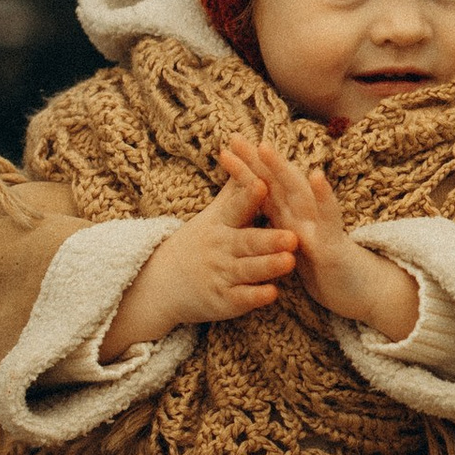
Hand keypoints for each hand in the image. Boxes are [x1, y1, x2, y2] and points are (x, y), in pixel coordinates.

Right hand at [102, 162, 298, 355]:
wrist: (161, 283)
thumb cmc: (198, 243)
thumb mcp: (212, 215)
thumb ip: (234, 190)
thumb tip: (244, 153)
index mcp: (221, 224)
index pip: (236, 208)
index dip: (248, 197)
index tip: (263, 183)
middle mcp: (220, 248)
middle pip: (247, 242)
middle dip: (269, 240)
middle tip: (293, 236)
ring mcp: (221, 275)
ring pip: (248, 270)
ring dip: (268, 266)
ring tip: (289, 261)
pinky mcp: (223, 301)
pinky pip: (241, 299)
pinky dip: (255, 297)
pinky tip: (272, 294)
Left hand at [215, 135, 419, 338]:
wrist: (361, 293)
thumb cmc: (326, 268)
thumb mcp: (295, 244)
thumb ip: (282, 220)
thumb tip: (261, 201)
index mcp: (292, 218)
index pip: (266, 189)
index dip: (246, 168)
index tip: (224, 148)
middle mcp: (305, 216)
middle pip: (277, 183)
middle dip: (255, 160)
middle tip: (232, 138)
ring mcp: (320, 227)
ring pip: (298, 193)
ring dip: (282, 170)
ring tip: (264, 148)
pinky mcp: (334, 245)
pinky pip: (329, 219)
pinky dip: (323, 197)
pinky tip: (317, 177)